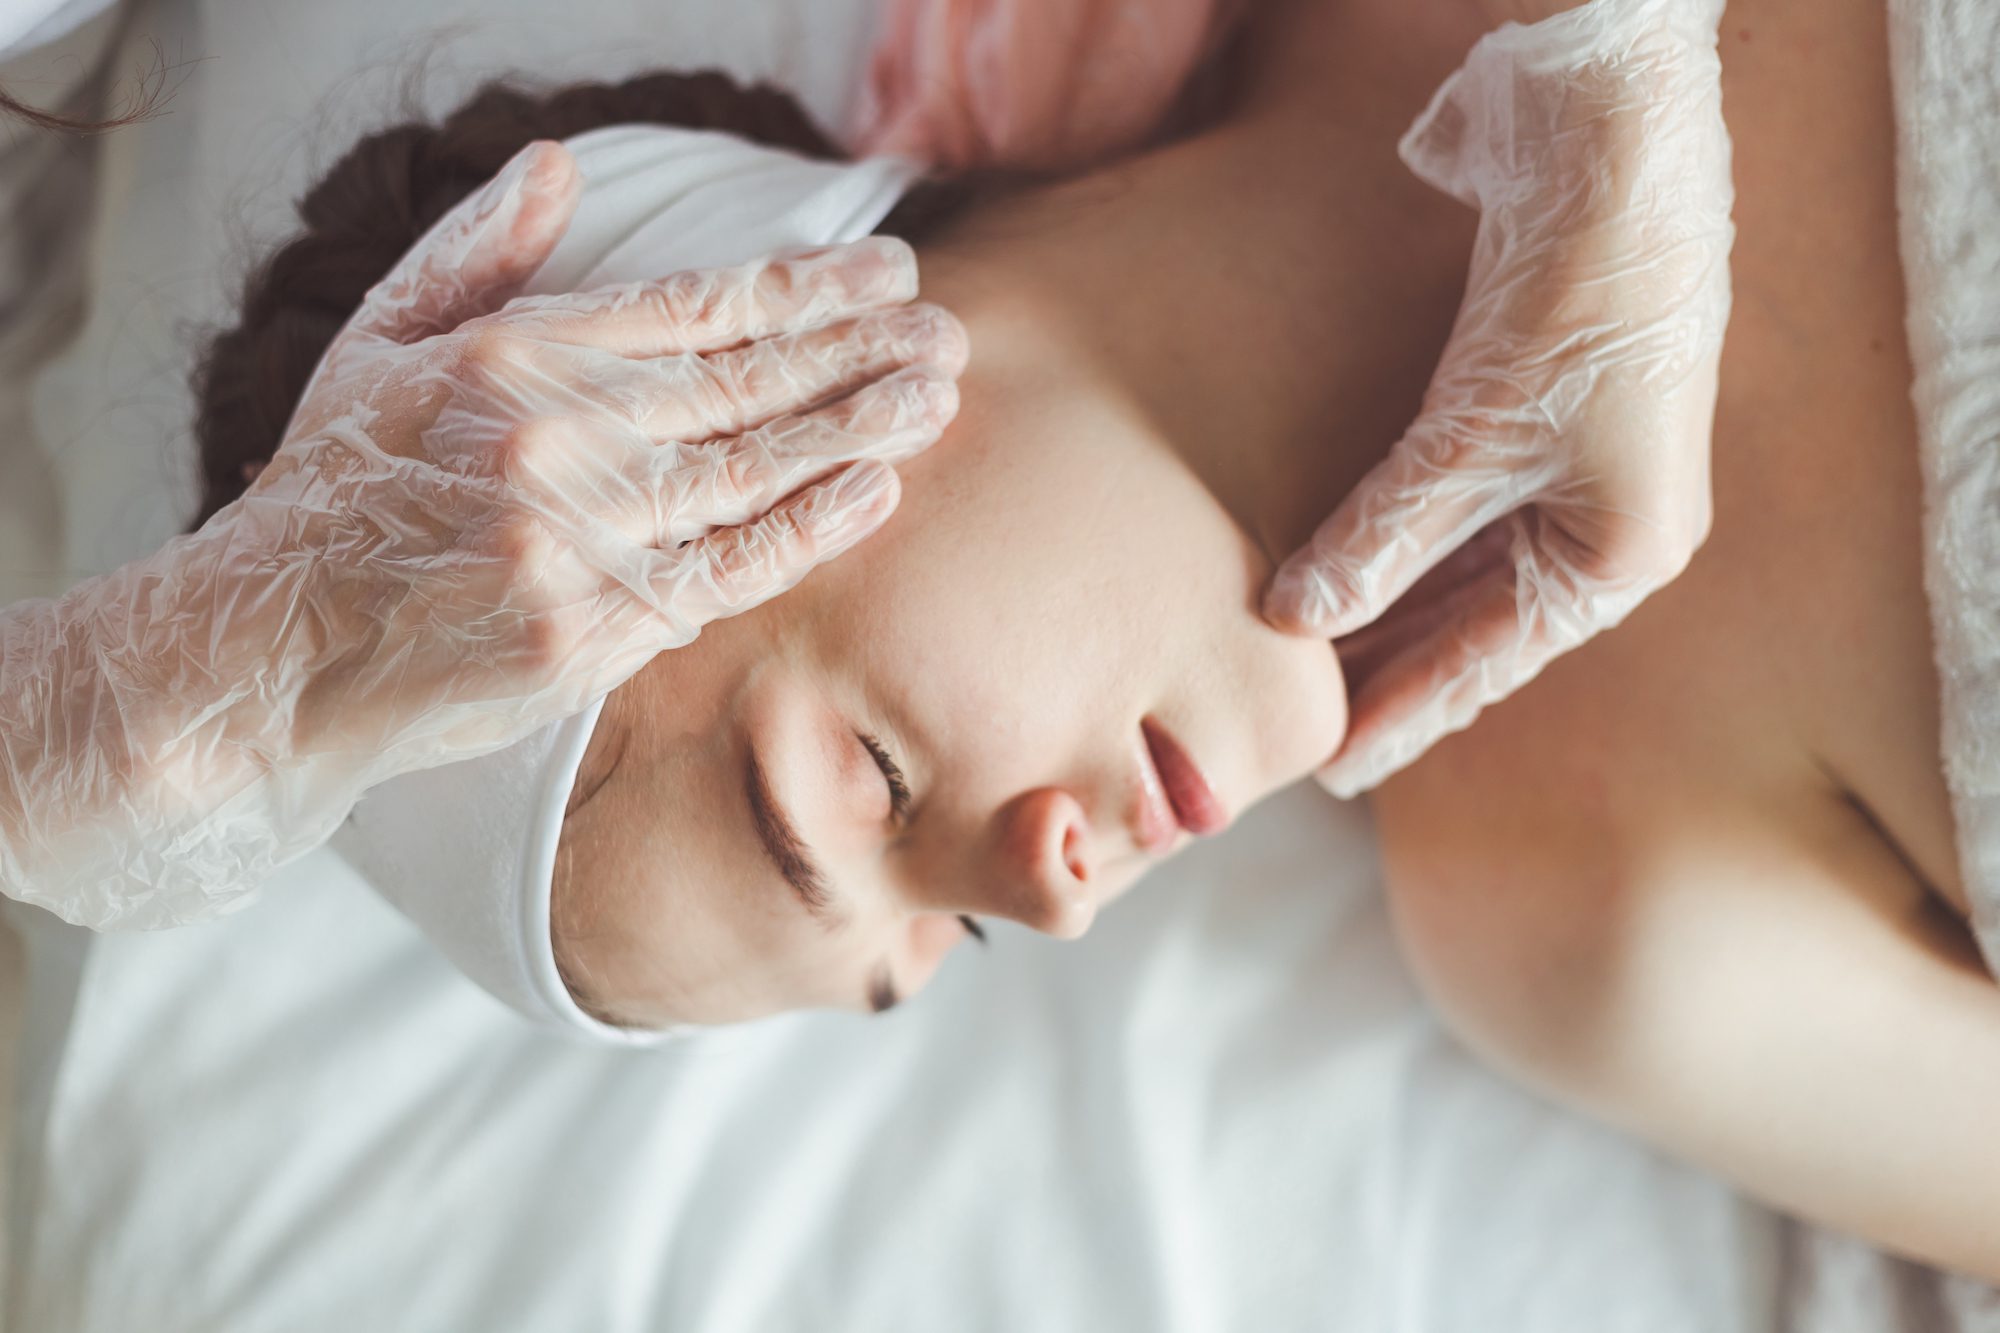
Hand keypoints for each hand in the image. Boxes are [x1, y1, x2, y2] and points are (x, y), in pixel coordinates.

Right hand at [0, 140, 966, 927]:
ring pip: (748, 473)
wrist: (273, 648)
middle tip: (943, 334)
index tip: (886, 273)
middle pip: (742, 384)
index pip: (695, 308)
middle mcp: (551, 440)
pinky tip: (875, 492)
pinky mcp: (585, 634)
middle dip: (856, 353)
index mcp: (512, 358)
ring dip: (855, 431)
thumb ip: (476, 253)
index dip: (803, 287)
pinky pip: (724, 573)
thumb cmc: (334, 494)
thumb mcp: (379, 345)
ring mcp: (572, 541)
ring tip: (934, 397)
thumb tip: (560, 166)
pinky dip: (806, 531)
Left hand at [1264, 0, 1732, 797]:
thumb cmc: (1572, 307)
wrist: (1618, 156)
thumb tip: (1294, 617)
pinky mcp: (1537, 414)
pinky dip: (1401, 542)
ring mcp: (1575, 471)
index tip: (1331, 767)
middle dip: (1388, 670)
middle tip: (1300, 722)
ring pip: (1461, 570)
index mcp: (1616, 559)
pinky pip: (1459, 509)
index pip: (1486, 667)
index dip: (1404, 715)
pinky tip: (1346, 566)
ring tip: (1309, 658)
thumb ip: (1382, 537)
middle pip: (1473, 625)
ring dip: (1388, 610)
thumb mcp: (1471, 441)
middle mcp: (1603, 529)